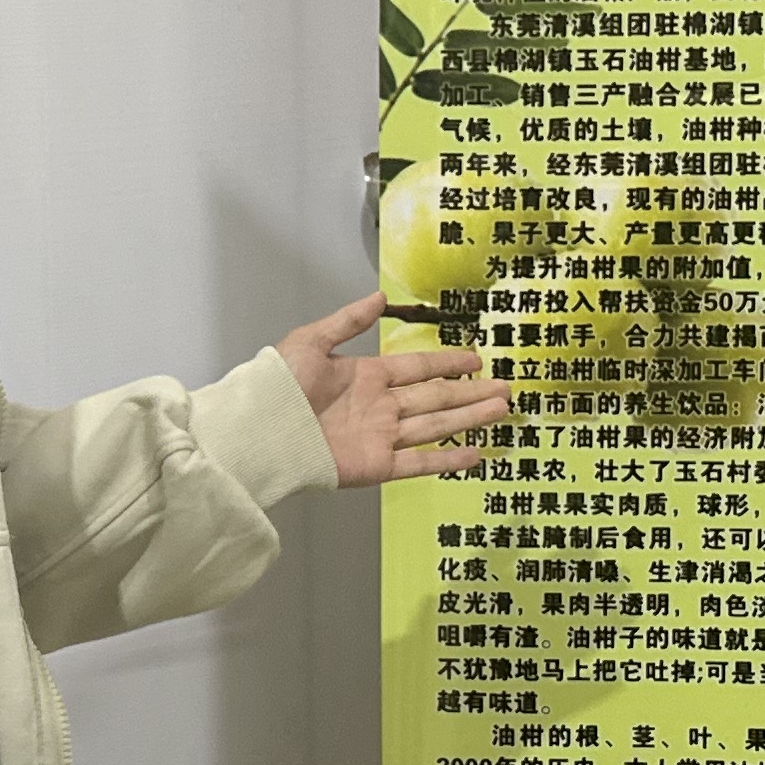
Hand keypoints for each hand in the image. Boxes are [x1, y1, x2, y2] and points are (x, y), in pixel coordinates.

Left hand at [279, 293, 508, 486]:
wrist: (260, 430)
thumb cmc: (277, 386)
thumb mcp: (311, 341)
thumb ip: (349, 321)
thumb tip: (379, 298)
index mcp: (366, 376)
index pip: (418, 367)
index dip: (447, 362)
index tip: (476, 359)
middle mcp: (379, 407)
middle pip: (435, 396)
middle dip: (470, 391)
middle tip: (504, 387)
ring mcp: (380, 437)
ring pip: (436, 424)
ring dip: (469, 417)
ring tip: (501, 409)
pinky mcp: (376, 466)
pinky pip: (419, 462)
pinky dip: (447, 459)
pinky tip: (475, 454)